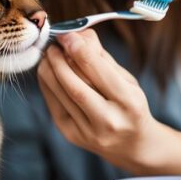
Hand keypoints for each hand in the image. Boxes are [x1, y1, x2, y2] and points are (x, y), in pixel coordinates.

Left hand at [37, 30, 167, 169]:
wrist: (132, 145)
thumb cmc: (130, 105)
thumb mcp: (127, 80)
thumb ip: (102, 58)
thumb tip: (78, 35)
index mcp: (129, 102)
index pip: (98, 72)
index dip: (78, 49)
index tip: (67, 34)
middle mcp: (109, 120)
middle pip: (74, 84)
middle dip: (59, 59)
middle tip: (54, 43)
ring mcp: (88, 131)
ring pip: (61, 93)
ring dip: (50, 69)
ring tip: (49, 54)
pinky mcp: (71, 135)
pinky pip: (53, 103)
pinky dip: (47, 83)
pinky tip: (48, 71)